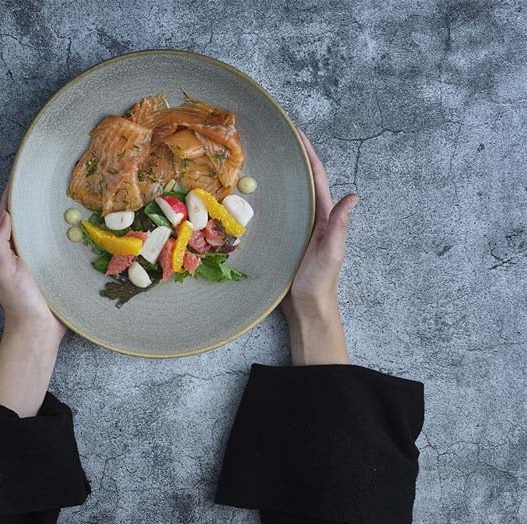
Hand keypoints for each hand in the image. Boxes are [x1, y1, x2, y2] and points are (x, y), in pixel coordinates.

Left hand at [0, 185, 64, 338]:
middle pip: (31, 218)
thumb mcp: (2, 269)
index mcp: (10, 246)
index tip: (23, 174)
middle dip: (39, 200)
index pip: (9, 213)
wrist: (40, 330)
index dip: (14, 194)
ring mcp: (46, 258)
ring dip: (60, 214)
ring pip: (51, 230)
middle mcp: (27, 249)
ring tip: (74, 194)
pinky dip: (75, 233)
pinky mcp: (62, 267)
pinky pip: (68, 245)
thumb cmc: (19, 300)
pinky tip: (88, 222)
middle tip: (53, 179)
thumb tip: (4, 212)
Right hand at [281, 130, 357, 364]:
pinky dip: (267, 200)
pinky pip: (275, 214)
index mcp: (323, 217)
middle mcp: (311, 219)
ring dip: (278, 177)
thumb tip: (354, 196)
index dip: (309, 155)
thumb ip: (340, 225)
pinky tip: (251, 196)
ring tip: (261, 159)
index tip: (297, 133)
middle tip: (274, 139)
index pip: (316, 179)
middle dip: (291, 159)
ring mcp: (296, 229)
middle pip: (301, 182)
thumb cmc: (320, 282)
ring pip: (287, 197)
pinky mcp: (283, 240)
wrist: (307, 307)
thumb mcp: (331, 252)